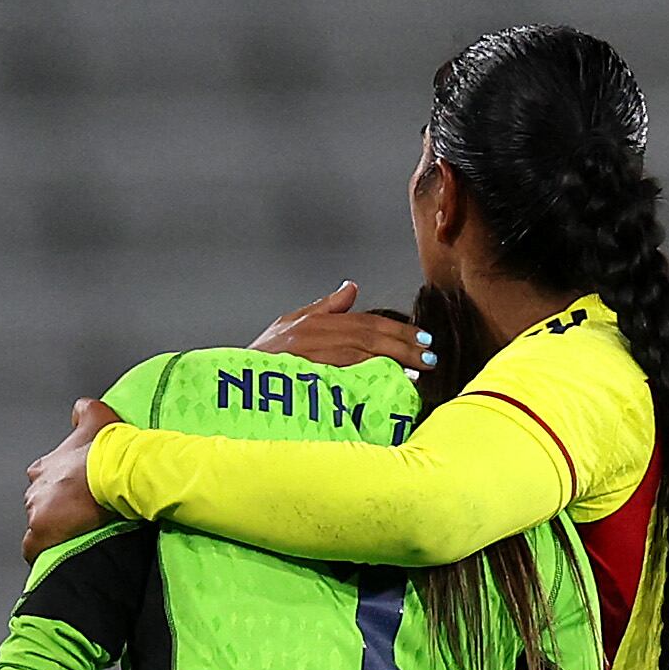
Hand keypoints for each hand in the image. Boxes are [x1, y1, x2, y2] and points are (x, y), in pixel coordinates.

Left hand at [23, 400, 109, 561]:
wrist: (113, 471)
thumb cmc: (107, 450)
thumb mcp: (98, 416)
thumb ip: (84, 410)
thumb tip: (78, 408)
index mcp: (46, 466)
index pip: (45, 479)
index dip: (61, 488)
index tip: (76, 495)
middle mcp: (36, 488)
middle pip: (41, 504)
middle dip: (57, 511)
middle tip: (81, 517)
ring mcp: (37, 511)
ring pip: (40, 525)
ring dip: (55, 530)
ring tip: (76, 536)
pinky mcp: (42, 532)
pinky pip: (34, 548)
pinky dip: (42, 552)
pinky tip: (55, 554)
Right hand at [252, 281, 439, 374]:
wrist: (238, 382)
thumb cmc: (264, 357)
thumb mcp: (291, 323)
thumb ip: (326, 307)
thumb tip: (352, 287)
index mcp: (315, 322)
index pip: (365, 322)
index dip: (396, 329)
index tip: (422, 338)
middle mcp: (314, 334)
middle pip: (369, 335)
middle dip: (403, 344)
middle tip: (429, 354)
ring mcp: (311, 354)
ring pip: (362, 352)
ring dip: (394, 359)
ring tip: (420, 367)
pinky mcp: (308, 374)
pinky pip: (346, 372)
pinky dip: (371, 373)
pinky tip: (392, 379)